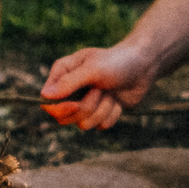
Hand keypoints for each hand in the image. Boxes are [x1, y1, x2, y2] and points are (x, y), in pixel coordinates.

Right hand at [39, 43, 158, 129]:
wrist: (143, 67)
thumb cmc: (116, 62)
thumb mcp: (92, 69)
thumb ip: (68, 83)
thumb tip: (45, 95)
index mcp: (63, 74)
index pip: (48, 100)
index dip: (60, 108)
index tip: (75, 104)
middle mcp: (71, 90)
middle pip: (64, 116)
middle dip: (86, 108)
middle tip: (99, 91)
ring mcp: (86, 102)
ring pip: (84, 123)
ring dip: (102, 109)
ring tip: (110, 93)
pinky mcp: (101, 112)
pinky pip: (101, 125)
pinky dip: (112, 113)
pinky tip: (117, 100)